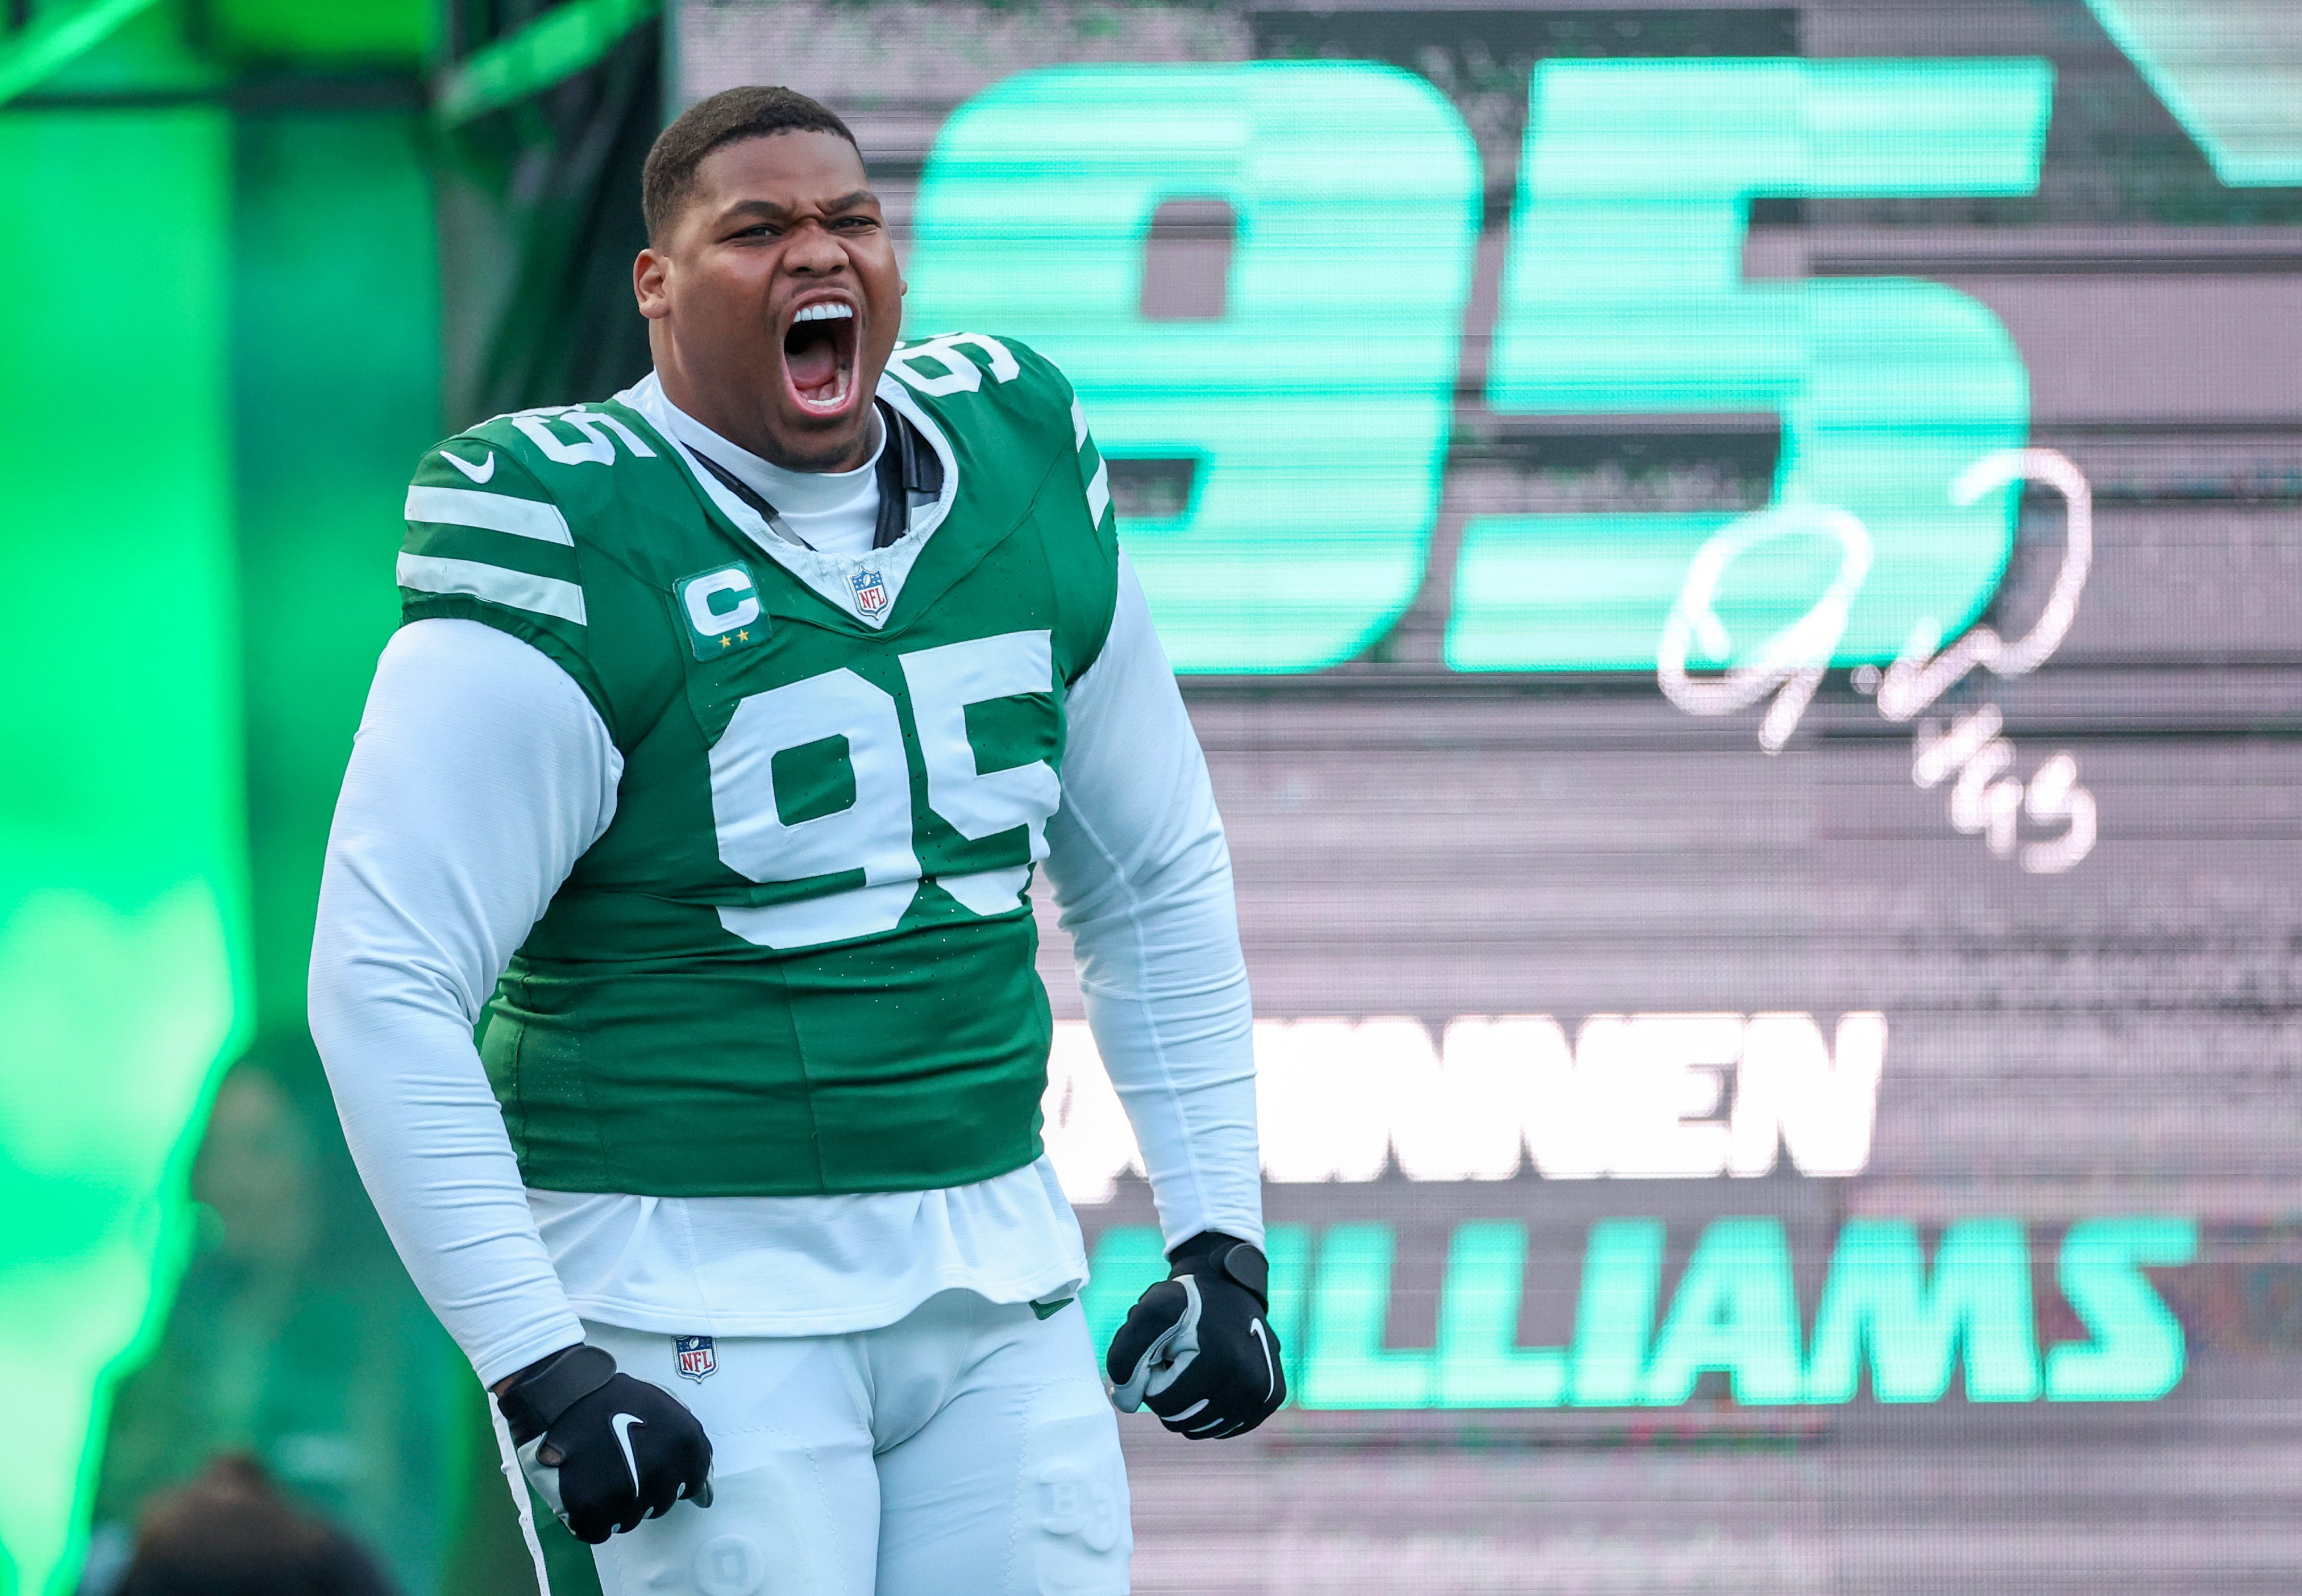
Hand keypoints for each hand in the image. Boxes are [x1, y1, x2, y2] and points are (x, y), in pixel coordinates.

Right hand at [496, 1345, 713, 1542]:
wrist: (569, 1394)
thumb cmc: (619, 1399)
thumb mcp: (670, 1410)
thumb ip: (692, 1448)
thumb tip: (705, 1494)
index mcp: (686, 1444)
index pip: (692, 1484)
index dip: (671, 1477)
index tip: (653, 1467)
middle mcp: (663, 1473)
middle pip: (660, 1505)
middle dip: (645, 1490)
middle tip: (622, 1466)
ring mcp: (627, 1495)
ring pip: (630, 1521)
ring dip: (617, 1506)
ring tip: (600, 1473)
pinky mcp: (590, 1510)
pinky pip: (597, 1532)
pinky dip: (589, 1519)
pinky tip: (583, 1490)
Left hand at [1105, 1231, 1284, 1437]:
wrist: (1228, 1283)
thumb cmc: (1184, 1300)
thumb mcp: (1146, 1314)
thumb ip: (1124, 1357)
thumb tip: (1127, 1403)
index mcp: (1220, 1360)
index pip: (1163, 1403)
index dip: (1154, 1375)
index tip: (1166, 1348)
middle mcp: (1251, 1381)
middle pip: (1182, 1420)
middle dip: (1171, 1390)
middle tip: (1181, 1356)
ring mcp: (1265, 1392)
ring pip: (1201, 1428)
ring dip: (1189, 1400)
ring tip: (1198, 1363)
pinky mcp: (1272, 1398)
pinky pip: (1223, 1428)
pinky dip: (1209, 1408)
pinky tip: (1214, 1377)